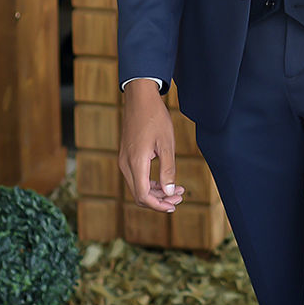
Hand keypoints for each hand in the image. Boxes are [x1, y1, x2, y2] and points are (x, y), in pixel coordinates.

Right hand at [120, 80, 184, 211]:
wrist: (139, 99)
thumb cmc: (155, 118)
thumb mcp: (167, 144)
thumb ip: (168, 170)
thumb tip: (169, 192)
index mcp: (136, 162)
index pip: (143, 195)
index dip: (158, 205)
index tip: (174, 204)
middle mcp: (125, 164)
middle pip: (139, 195)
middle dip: (159, 201)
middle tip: (179, 198)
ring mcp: (124, 160)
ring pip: (137, 187)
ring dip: (156, 193)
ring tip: (177, 190)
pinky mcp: (126, 156)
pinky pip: (136, 177)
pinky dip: (150, 183)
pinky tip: (165, 181)